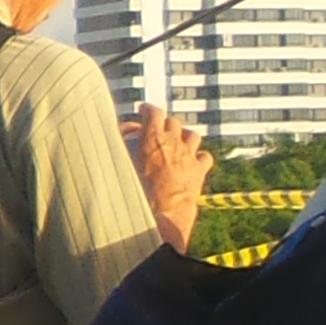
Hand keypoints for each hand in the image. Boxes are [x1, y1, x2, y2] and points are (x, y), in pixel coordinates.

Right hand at [126, 105, 216, 255]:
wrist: (163, 214)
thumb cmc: (139, 193)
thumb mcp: (124, 166)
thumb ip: (123, 147)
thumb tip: (121, 138)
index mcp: (153, 138)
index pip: (153, 112)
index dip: (148, 110)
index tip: (144, 110)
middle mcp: (173, 142)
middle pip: (173, 122)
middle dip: (165, 124)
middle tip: (157, 131)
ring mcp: (189, 155)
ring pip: (192, 135)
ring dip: (184, 136)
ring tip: (178, 143)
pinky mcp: (199, 170)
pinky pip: (204, 157)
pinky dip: (199, 157)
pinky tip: (193, 162)